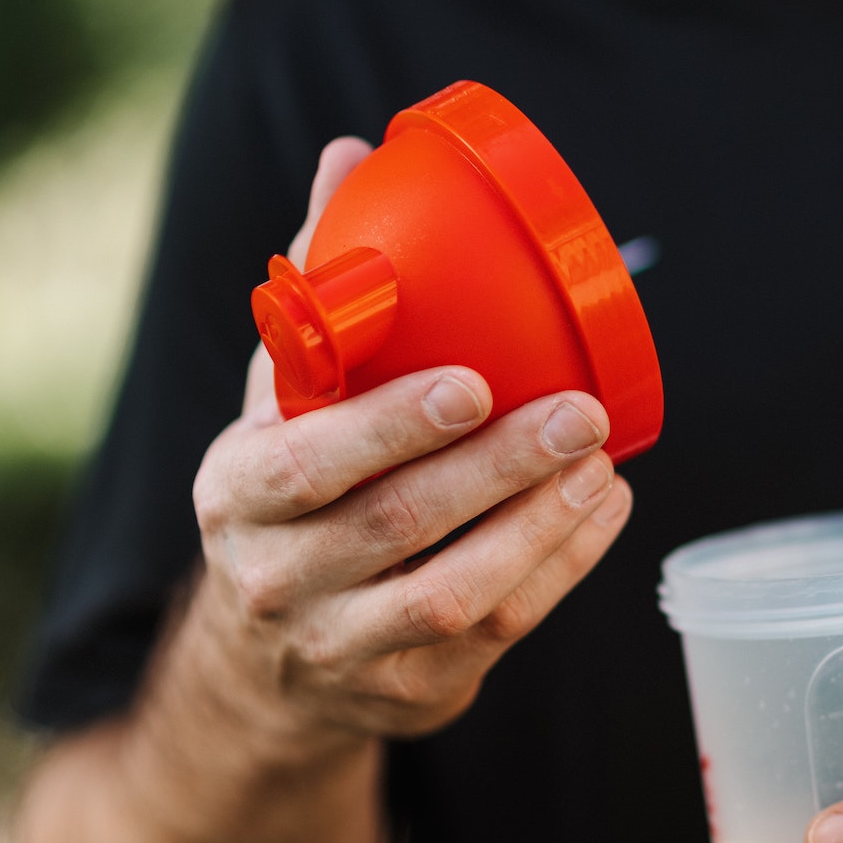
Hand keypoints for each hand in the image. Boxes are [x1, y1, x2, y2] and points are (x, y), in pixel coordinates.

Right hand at [186, 138, 633, 745]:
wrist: (265, 666)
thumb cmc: (290, 494)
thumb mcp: (281, 399)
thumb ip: (320, 286)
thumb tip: (352, 153)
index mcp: (238, 492)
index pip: (308, 464)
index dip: (390, 428)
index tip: (472, 383)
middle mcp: (277, 578)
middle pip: (396, 526)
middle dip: (497, 469)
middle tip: (581, 413)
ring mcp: (345, 646)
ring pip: (458, 592)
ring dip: (542, 524)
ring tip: (604, 463)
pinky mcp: (412, 690)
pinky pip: (501, 630)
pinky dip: (563, 568)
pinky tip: (605, 510)